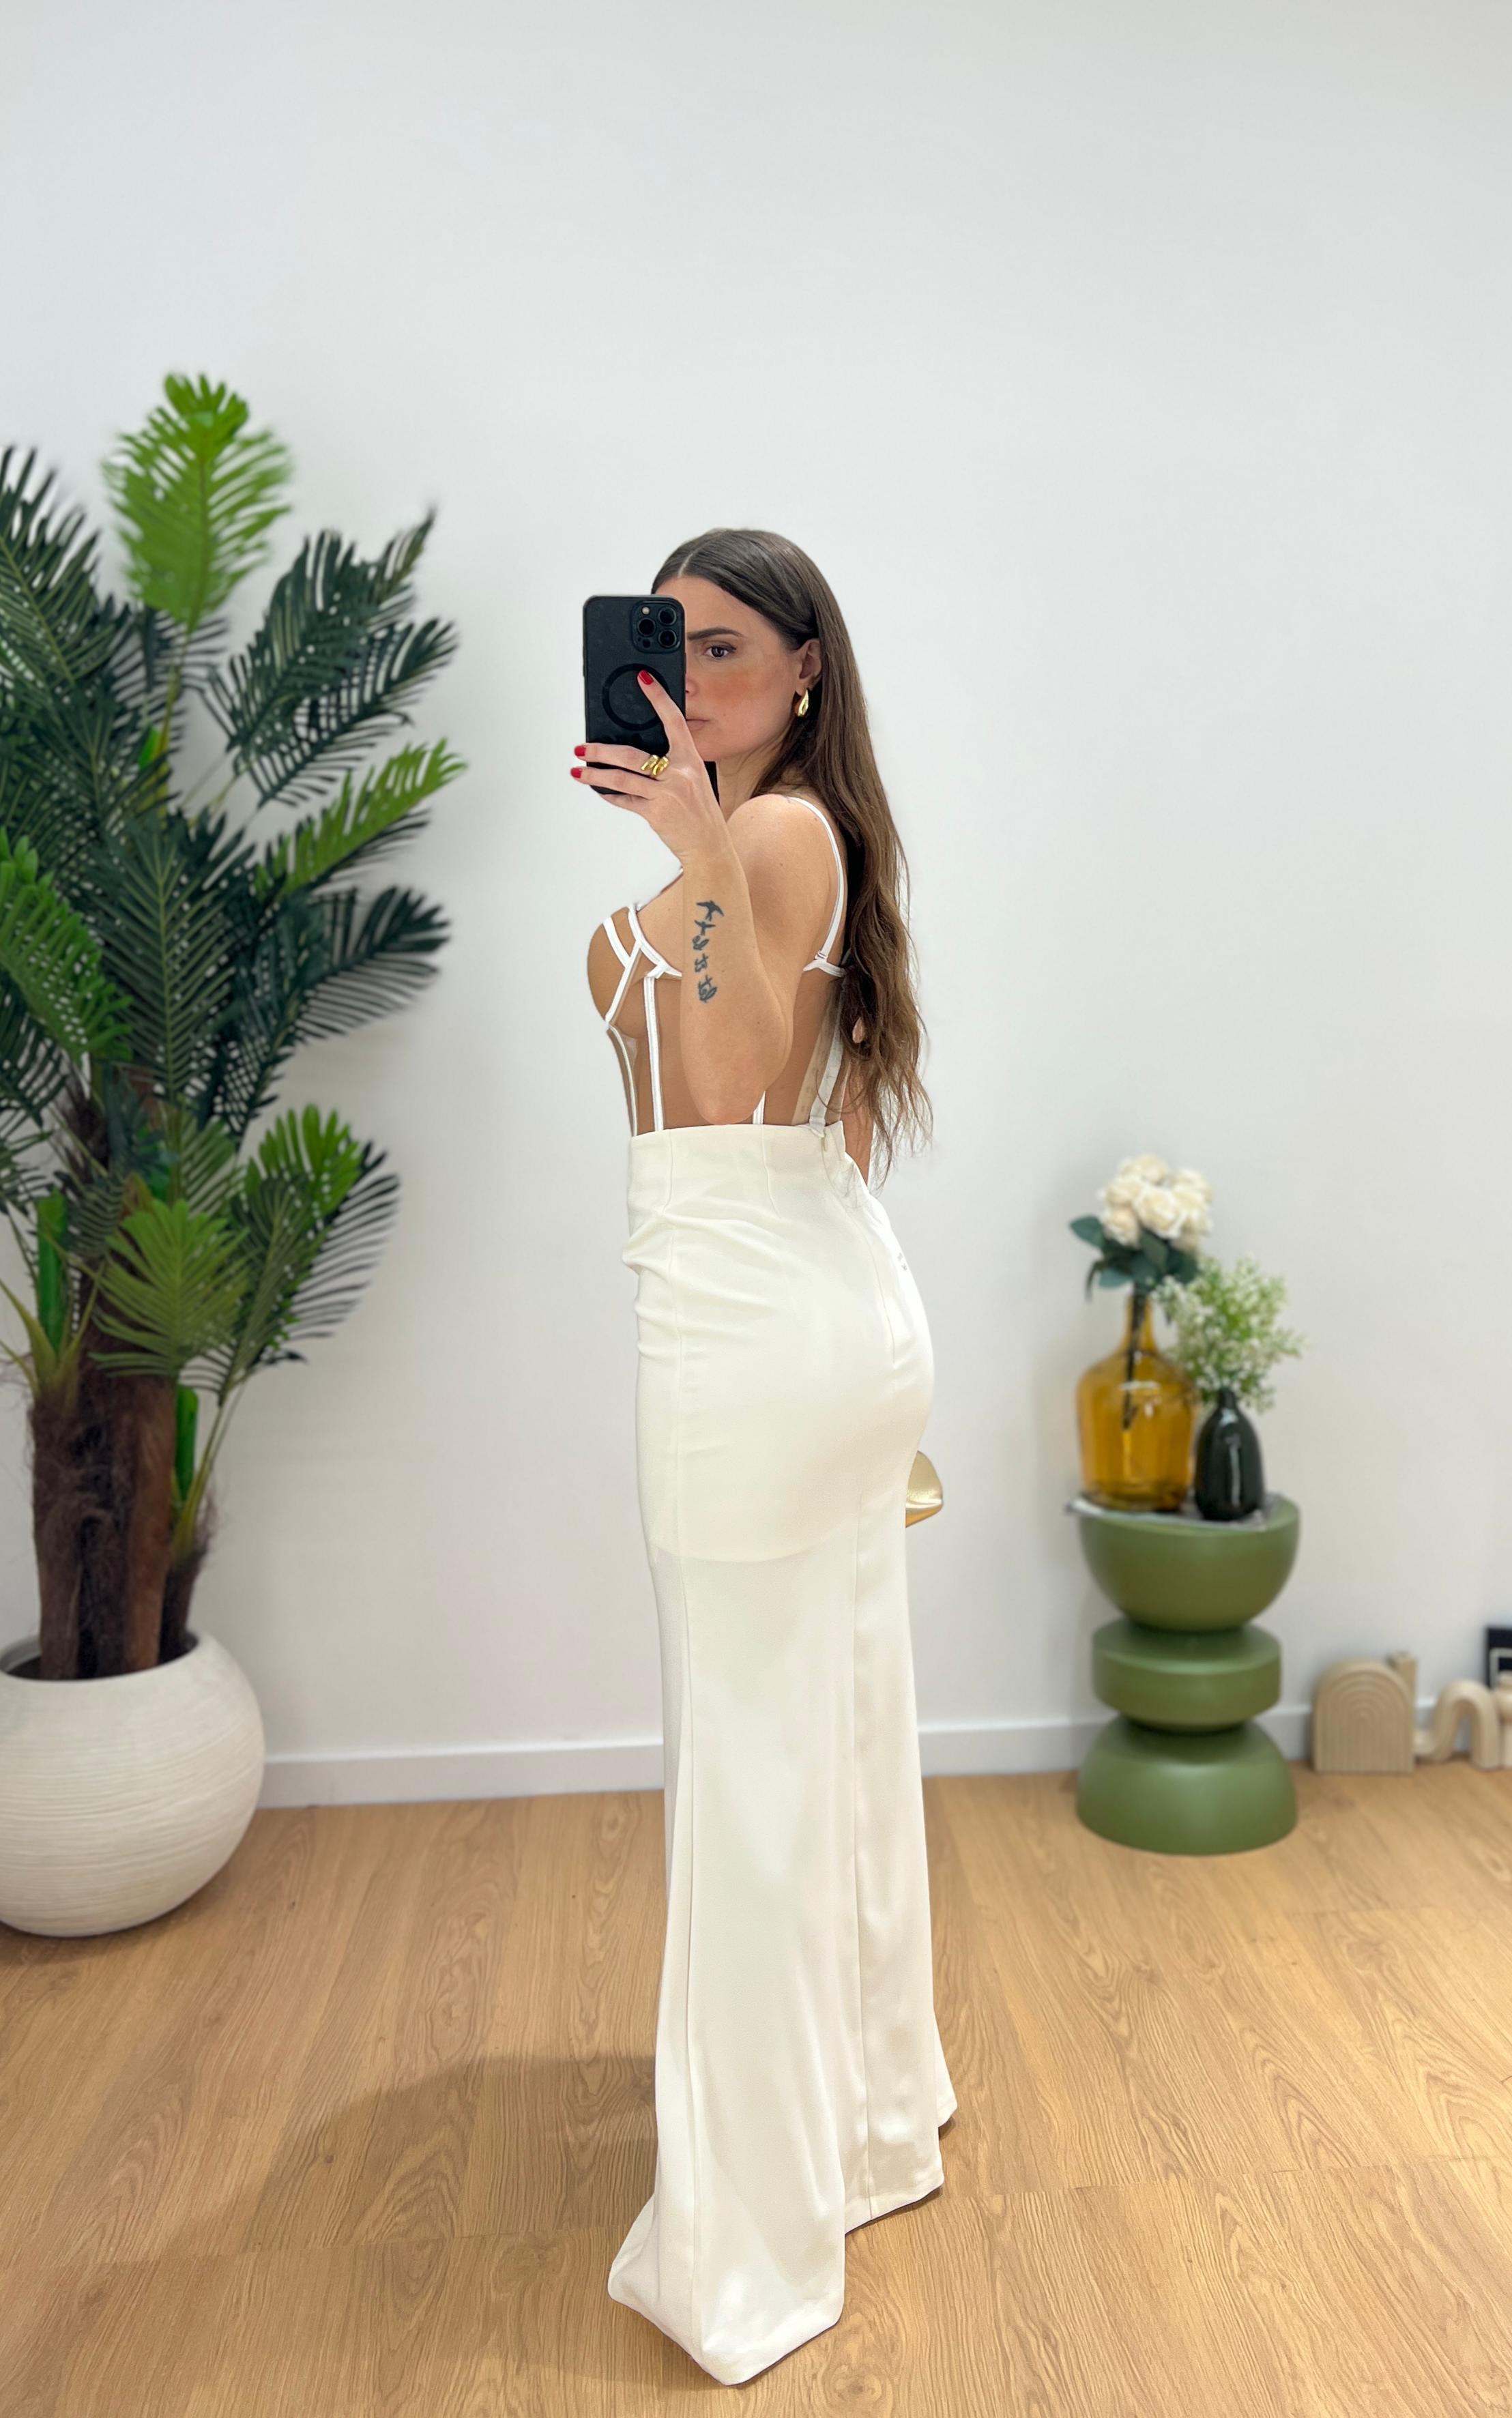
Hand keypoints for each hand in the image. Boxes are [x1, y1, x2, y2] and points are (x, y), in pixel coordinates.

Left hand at [571, 671, 725, 864]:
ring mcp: (666, 794)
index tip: (644, 679)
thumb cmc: (700, 813)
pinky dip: (610, 795)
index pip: (674, 721)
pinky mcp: (655, 814)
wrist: (710, 845)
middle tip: (583, 748)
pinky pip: (625, 800)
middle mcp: (679, 774)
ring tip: (579, 771)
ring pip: (622, 778)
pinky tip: (599, 791)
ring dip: (595, 775)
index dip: (658, 698)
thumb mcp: (694, 781)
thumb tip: (639, 756)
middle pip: (631, 755)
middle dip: (601, 751)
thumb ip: (672, 766)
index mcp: (691, 760)